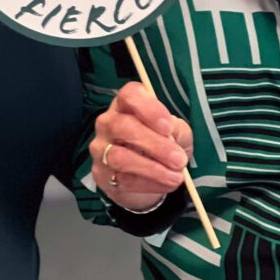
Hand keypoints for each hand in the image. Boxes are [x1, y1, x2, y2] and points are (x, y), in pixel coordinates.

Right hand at [90, 82, 192, 210]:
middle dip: (154, 144)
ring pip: (119, 156)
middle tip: (178, 159)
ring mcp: (100, 148)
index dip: (149, 108)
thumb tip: (171, 133)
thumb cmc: (161, 146)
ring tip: (176, 176)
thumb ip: (177, 130)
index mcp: (126, 105)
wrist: (147, 178)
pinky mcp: (101, 174)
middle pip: (123, 126)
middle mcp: (108, 122)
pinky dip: (148, 184)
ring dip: (152, 168)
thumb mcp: (176, 134)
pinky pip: (122, 180)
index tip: (168, 126)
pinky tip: (165, 184)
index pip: (129, 95)